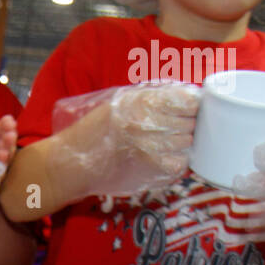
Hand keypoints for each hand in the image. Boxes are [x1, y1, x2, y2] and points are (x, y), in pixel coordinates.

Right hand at [52, 83, 199, 197]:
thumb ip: (151, 97)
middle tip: (171, 129)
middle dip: (186, 125)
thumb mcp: (120, 101)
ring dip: (180, 144)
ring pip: (187, 143)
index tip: (185, 109)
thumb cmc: (96, 129)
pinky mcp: (150, 168)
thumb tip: (187, 96)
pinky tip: (162, 158)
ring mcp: (150, 147)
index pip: (190, 100)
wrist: (73, 160)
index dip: (191, 105)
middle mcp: (148, 122)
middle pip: (191, 123)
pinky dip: (175, 161)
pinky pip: (179, 163)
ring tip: (163, 143)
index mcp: (142, 102)